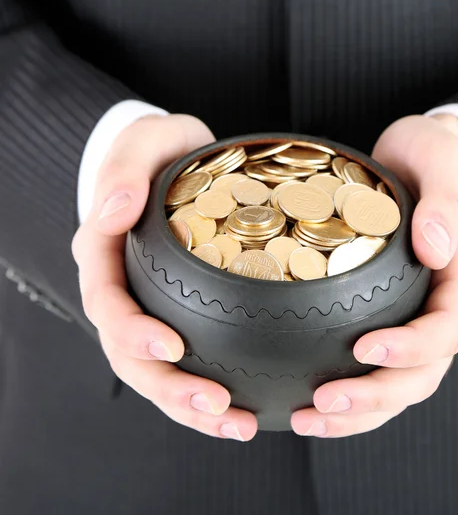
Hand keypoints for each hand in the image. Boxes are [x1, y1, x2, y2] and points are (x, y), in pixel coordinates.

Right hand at [72, 114, 257, 440]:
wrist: (178, 166)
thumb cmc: (162, 152)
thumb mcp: (147, 141)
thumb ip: (127, 167)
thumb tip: (113, 210)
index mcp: (107, 254)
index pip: (107, 302)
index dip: (132, 331)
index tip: (172, 346)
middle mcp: (123, 291)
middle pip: (130, 355)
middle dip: (168, 388)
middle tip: (217, 404)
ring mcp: (150, 310)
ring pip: (156, 374)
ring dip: (190, 407)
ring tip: (235, 425)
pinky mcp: (179, 319)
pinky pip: (185, 367)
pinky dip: (207, 397)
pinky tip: (242, 413)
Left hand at [291, 114, 457, 437]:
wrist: (423, 159)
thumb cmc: (436, 157)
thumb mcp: (443, 164)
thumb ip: (446, 205)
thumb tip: (436, 248)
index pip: (445, 332)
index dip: (410, 349)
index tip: (364, 348)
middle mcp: (439, 310)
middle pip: (418, 376)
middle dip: (373, 397)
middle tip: (321, 401)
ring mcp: (413, 320)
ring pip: (396, 387)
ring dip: (356, 412)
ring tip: (306, 419)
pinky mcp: (386, 319)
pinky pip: (374, 371)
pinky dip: (348, 397)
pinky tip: (308, 402)